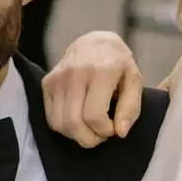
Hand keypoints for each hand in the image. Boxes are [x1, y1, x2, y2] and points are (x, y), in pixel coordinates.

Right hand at [42, 31, 142, 146]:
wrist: (94, 42)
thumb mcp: (134, 80)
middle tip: (100, 135)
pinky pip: (51, 118)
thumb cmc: (118, 64)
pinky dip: (64, 127)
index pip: (94, 115)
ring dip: (76, 135)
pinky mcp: (47, 83)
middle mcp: (75, 73)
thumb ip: (130, 108)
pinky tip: (78, 121)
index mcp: (101, 71)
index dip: (104, 131)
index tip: (112, 129)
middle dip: (89, 138)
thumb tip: (120, 132)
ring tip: (90, 128)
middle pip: (74, 123)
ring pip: (60, 124)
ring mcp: (58, 78)